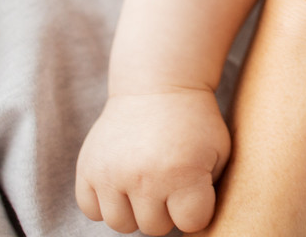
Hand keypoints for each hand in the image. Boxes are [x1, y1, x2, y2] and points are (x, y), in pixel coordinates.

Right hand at [76, 87, 231, 234]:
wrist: (156, 84)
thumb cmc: (194, 121)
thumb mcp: (218, 152)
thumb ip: (210, 192)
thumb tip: (191, 226)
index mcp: (182, 173)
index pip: (189, 223)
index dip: (195, 207)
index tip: (195, 187)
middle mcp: (144, 177)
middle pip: (154, 228)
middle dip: (165, 209)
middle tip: (169, 182)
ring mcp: (111, 174)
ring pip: (121, 225)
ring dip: (134, 210)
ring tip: (145, 184)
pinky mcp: (87, 168)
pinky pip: (91, 210)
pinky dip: (105, 203)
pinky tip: (120, 183)